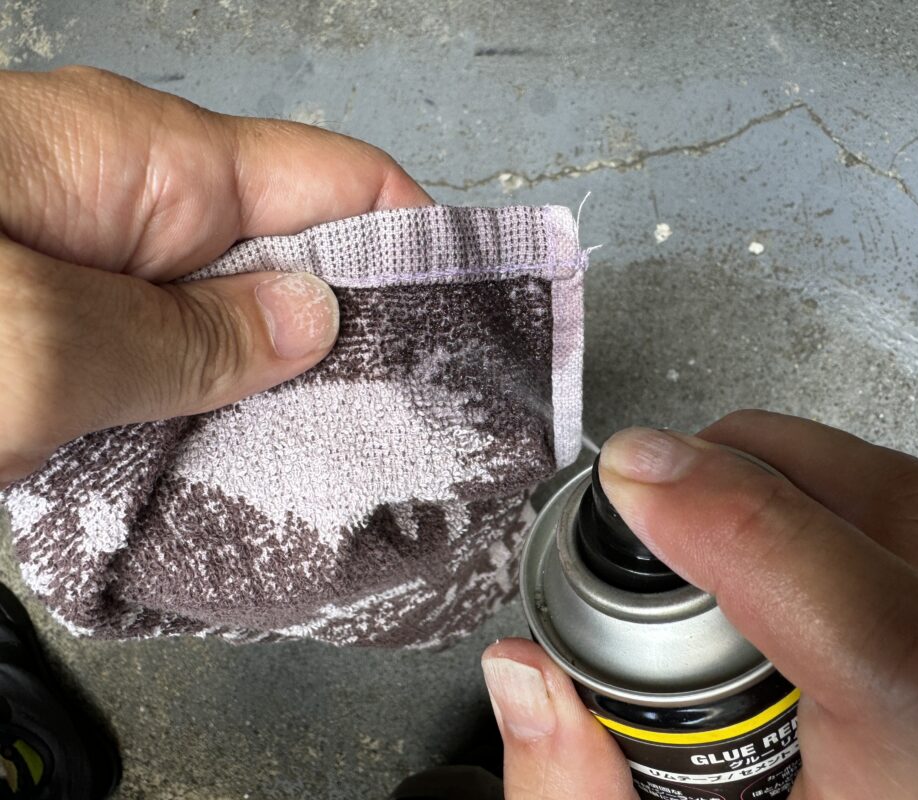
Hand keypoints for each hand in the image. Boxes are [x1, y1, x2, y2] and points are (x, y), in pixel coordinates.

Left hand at [0, 66, 431, 485]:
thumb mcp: (40, 341)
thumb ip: (190, 341)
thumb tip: (312, 323)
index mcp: (148, 163)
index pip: (339, 182)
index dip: (417, 248)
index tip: (466, 328)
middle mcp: (123, 210)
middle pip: (287, 265)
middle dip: (341, 348)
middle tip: (392, 438)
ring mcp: (82, 278)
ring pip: (220, 335)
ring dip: (259, 406)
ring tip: (313, 482)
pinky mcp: (44, 338)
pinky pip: (151, 380)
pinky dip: (187, 433)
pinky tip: (219, 491)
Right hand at [482, 411, 917, 798]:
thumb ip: (575, 798)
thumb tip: (522, 672)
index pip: (890, 656)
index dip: (759, 534)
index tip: (641, 481)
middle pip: (904, 532)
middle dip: (749, 472)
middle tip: (642, 491)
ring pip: (911, 513)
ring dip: (780, 475)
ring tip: (684, 511)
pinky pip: (911, 539)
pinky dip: (813, 508)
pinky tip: (746, 544)